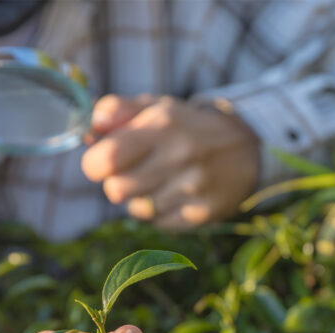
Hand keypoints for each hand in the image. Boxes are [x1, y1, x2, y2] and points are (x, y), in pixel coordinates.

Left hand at [81, 95, 259, 229]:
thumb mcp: (156, 107)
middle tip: (133, 172)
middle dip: (116, 183)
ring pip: (137, 210)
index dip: (95, 164)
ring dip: (140, 199)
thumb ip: (116, 110)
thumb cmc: (187, 128)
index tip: (102, 162)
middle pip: (116, 190)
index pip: (106, 158)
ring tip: (159, 182)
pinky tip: (176, 195)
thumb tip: (88, 127)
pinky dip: (161, 212)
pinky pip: (159, 223)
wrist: (246, 149)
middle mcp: (179, 156)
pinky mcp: (203, 214)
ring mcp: (193, 188)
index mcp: (162, 125)